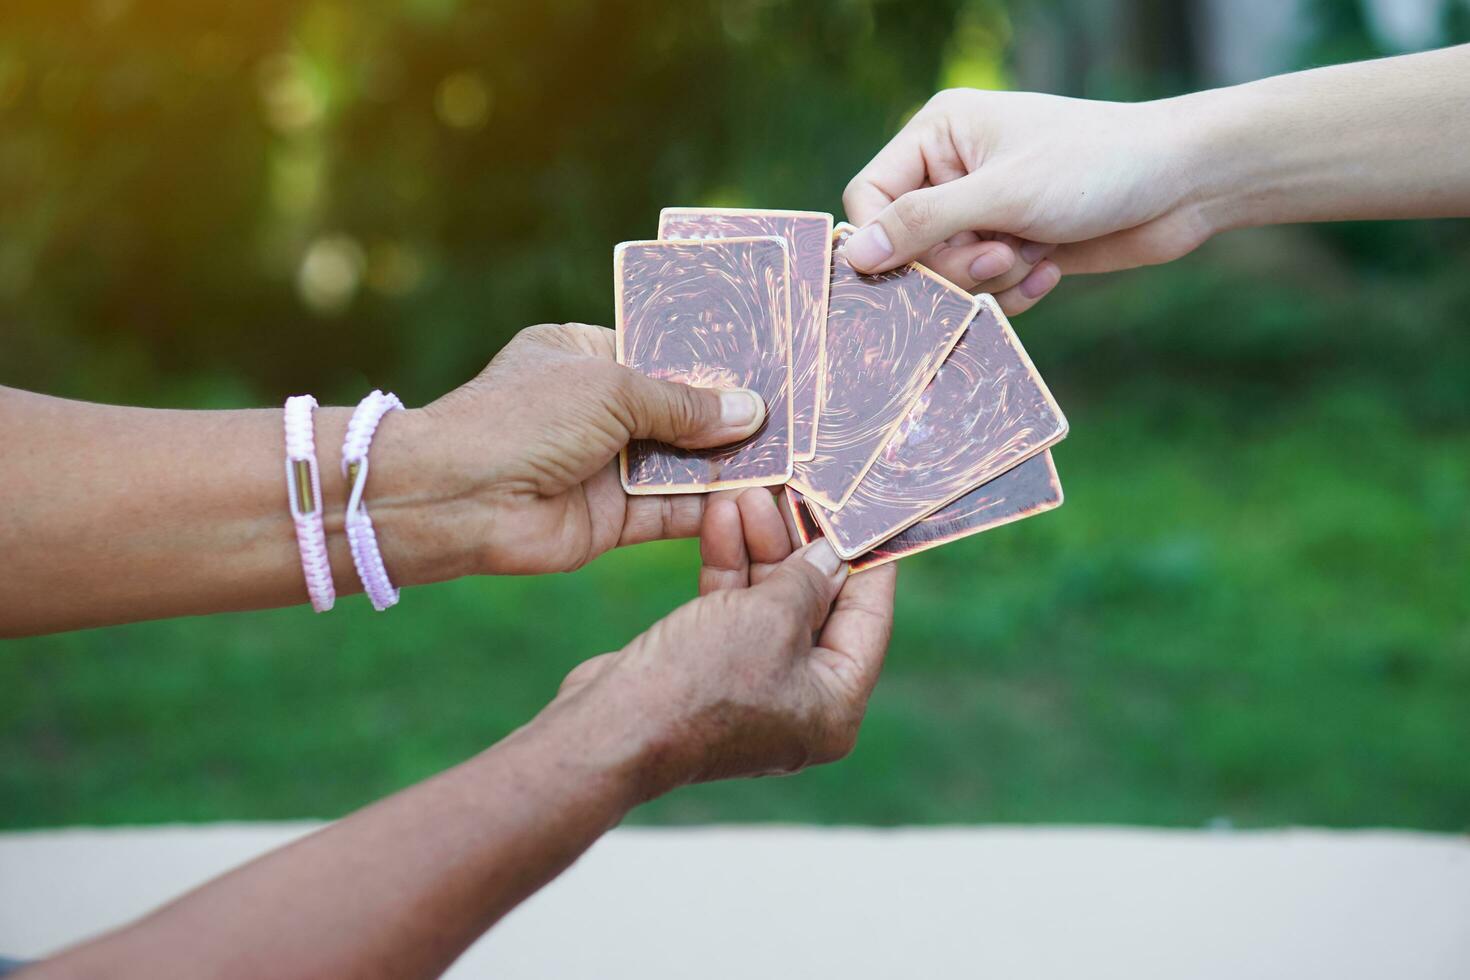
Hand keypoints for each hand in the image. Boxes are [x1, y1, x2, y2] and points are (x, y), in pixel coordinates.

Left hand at [417, 322, 766, 574]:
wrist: (458, 499)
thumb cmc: (523, 418)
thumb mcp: (611, 389)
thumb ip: (684, 404)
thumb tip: (751, 411)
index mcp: (587, 354)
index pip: (664, 351)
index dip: (716, 360)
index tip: (773, 364)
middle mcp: (600, 408)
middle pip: (682, 411)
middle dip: (733, 416)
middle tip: (801, 416)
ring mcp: (607, 464)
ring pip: (684, 463)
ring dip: (731, 464)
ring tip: (797, 459)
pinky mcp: (614, 518)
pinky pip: (673, 510)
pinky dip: (711, 506)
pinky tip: (761, 499)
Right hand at [552, 488, 897, 796]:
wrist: (612, 727)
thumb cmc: (701, 681)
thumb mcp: (770, 616)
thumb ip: (807, 579)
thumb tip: (830, 555)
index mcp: (836, 705)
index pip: (869, 619)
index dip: (868, 560)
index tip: (865, 512)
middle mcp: (801, 703)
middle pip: (817, 607)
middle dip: (798, 543)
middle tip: (793, 492)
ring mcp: (754, 690)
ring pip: (770, 603)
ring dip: (759, 547)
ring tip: (748, 494)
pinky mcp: (711, 674)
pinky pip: (733, 613)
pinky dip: (729, 569)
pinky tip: (719, 519)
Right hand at [843, 88, 1211, 312]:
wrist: (1186, 184)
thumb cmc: (1095, 167)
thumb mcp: (1001, 193)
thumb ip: (921, 224)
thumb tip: (854, 256)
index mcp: (939, 133)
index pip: (870, 198)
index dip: (889, 239)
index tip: (922, 264)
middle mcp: (955, 170)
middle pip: (908, 245)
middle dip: (952, 264)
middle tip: (998, 256)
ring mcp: (987, 209)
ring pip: (948, 274)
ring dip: (989, 279)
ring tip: (1033, 256)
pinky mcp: (1016, 245)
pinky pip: (985, 289)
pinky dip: (1014, 290)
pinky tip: (1051, 271)